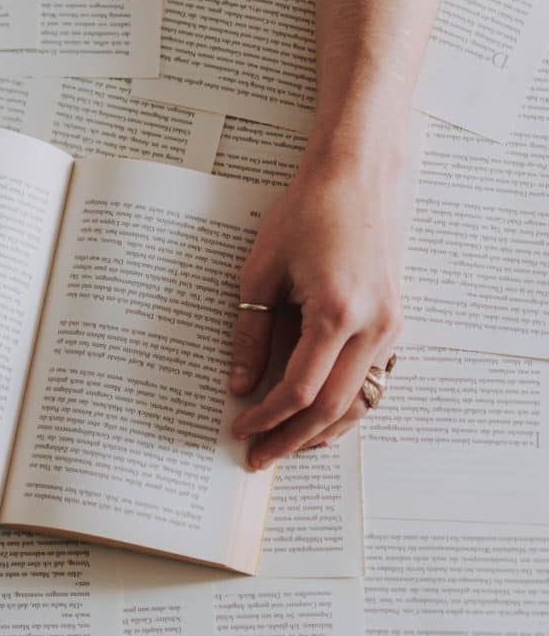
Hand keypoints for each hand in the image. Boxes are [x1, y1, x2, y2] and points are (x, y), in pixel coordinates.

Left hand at [229, 141, 403, 468]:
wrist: (357, 177)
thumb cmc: (306, 214)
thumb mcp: (261, 273)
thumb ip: (251, 334)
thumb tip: (241, 384)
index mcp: (337, 312)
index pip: (300, 390)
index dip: (267, 417)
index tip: (240, 429)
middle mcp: (373, 327)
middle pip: (332, 408)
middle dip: (291, 438)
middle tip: (258, 458)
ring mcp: (391, 327)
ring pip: (360, 402)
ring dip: (322, 431)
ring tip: (286, 445)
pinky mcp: (395, 322)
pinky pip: (373, 381)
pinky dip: (345, 406)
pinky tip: (318, 416)